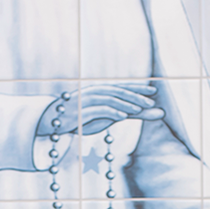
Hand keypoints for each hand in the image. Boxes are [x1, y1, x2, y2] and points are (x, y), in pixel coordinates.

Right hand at [37, 84, 163, 138]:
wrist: (55, 121)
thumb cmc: (85, 117)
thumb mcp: (110, 115)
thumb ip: (132, 113)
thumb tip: (153, 113)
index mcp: (101, 90)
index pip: (123, 87)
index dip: (138, 88)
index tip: (154, 90)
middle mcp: (95, 92)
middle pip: (118, 91)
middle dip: (134, 96)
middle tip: (150, 102)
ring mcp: (87, 101)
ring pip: (109, 99)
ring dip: (125, 104)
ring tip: (138, 109)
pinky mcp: (81, 113)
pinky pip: (98, 110)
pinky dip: (111, 112)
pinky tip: (122, 117)